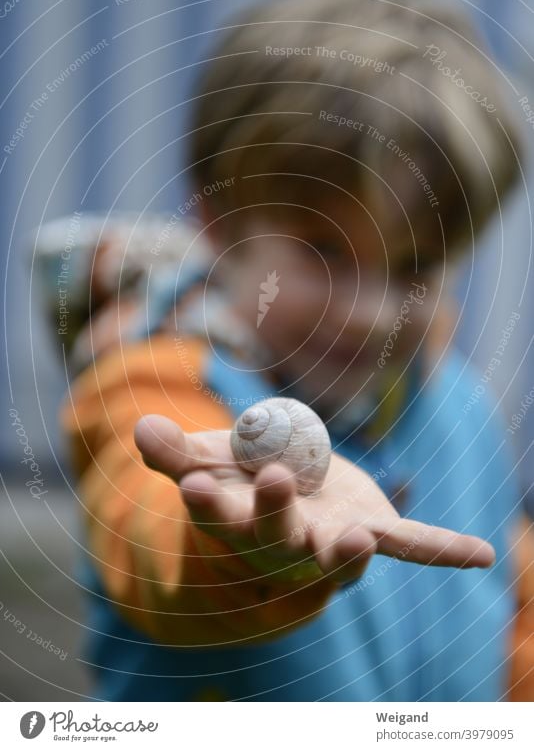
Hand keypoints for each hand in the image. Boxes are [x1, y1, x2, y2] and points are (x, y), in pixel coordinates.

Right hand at [134, 414, 494, 585]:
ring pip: (336, 550)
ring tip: (358, 539)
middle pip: (276, 536)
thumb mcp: (206, 458)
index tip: (192, 480)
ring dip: (347, 550)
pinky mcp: (373, 532)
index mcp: (236, 521)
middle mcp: (282, 543)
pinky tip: (482, 556)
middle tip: (275, 478)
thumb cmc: (237, 478)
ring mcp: (330, 541)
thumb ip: (174, 449)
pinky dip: (442, 549)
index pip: (216, 513)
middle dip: (273, 512)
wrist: (281, 504)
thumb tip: (140, 428)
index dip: (205, 499)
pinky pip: (410, 544)